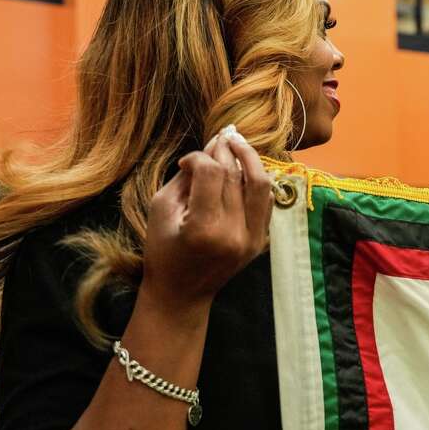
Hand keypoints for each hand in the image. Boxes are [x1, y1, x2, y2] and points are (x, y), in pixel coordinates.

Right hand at [142, 126, 271, 311]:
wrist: (182, 294)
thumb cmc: (163, 251)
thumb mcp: (162, 210)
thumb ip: (186, 177)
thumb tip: (211, 145)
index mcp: (205, 228)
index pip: (212, 174)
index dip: (200, 157)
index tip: (187, 160)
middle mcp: (234, 234)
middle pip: (237, 176)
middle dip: (227, 150)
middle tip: (220, 136)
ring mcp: (252, 239)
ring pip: (261, 185)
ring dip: (250, 160)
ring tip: (236, 144)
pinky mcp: (260, 242)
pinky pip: (266, 202)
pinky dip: (258, 181)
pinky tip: (245, 169)